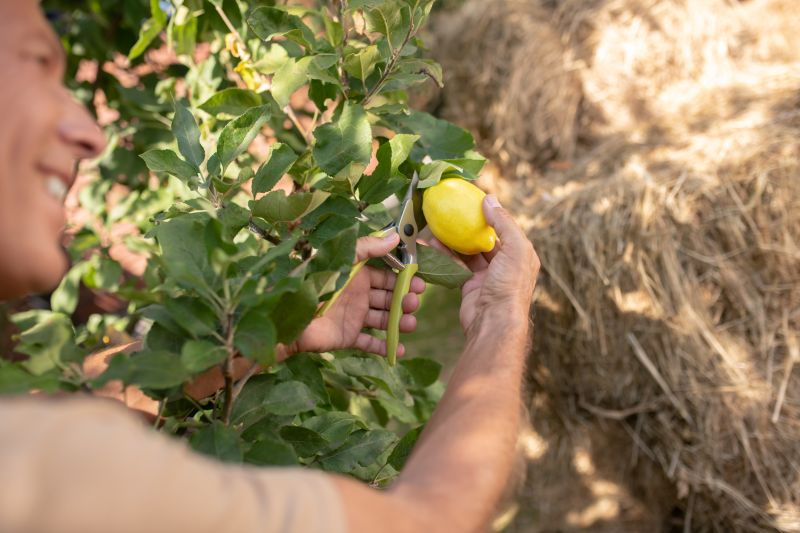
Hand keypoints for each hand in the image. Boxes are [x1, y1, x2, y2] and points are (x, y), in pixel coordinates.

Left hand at [290, 232, 425, 356]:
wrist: (290, 318)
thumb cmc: (316, 283)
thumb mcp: (343, 259)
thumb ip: (368, 247)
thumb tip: (396, 235)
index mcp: (357, 275)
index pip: (386, 275)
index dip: (403, 278)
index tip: (420, 282)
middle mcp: (358, 295)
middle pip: (388, 297)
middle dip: (404, 300)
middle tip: (415, 303)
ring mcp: (354, 316)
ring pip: (384, 319)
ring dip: (399, 321)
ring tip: (410, 324)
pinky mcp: (348, 336)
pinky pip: (370, 342)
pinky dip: (385, 347)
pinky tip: (399, 350)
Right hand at [432, 195, 538, 336]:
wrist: (493, 322)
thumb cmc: (509, 285)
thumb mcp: (515, 249)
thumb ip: (504, 223)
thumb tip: (490, 199)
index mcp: (521, 254)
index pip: (505, 228)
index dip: (491, 214)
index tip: (473, 200)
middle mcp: (505, 264)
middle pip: (485, 239)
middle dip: (469, 226)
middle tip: (452, 211)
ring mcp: (487, 275)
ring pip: (468, 251)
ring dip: (454, 239)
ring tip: (438, 225)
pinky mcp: (470, 285)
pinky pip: (456, 265)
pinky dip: (445, 254)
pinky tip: (433, 244)